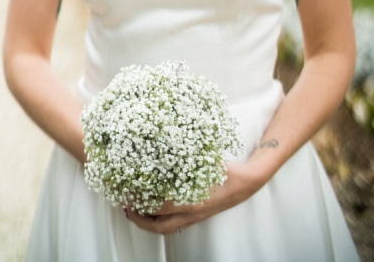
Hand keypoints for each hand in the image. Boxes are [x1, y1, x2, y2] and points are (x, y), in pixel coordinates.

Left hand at [125, 160, 268, 234]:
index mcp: (192, 202)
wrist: (247, 183)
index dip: (142, 201)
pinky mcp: (198, 217)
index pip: (160, 207)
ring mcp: (195, 218)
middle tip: (126, 206)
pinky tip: (156, 210)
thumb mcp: (205, 161)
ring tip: (136, 210)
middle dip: (140, 218)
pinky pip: (175, 224)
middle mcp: (192, 214)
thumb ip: (186, 156)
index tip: (129, 192)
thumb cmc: (226, 170)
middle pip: (159, 225)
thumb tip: (165, 145)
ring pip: (166, 228)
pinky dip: (161, 220)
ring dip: (149, 222)